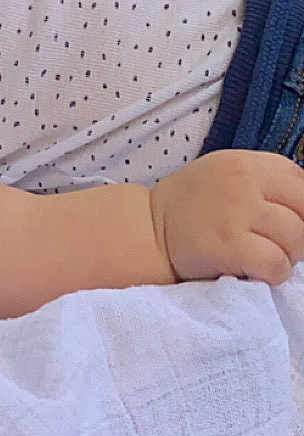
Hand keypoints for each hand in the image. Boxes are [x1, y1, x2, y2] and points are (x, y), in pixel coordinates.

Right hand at [150, 149, 303, 283]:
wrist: (147, 228)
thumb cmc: (190, 206)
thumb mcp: (224, 176)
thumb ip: (264, 182)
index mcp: (245, 162)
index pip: (302, 183)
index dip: (300, 208)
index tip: (284, 221)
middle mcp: (243, 180)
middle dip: (297, 233)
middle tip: (270, 241)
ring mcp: (236, 210)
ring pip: (297, 240)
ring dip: (284, 255)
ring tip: (256, 253)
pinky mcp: (229, 244)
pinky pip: (277, 265)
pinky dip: (270, 273)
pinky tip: (249, 268)